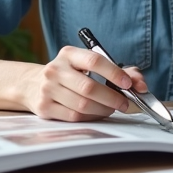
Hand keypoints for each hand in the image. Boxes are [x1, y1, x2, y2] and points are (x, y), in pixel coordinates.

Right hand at [22, 45, 148, 121]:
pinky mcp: (44, 108)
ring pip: (83, 105)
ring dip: (103, 110)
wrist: (33, 84)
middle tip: (125, 103)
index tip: (128, 84)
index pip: (95, 61)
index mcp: (68, 54)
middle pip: (89, 87)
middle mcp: (55, 69)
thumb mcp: (87, 65)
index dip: (114, 73)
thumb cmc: (69, 74)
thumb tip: (139, 84)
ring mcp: (48, 89)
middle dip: (112, 98)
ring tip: (111, 108)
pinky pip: (74, 117)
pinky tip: (96, 114)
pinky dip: (91, 118)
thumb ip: (118, 71)